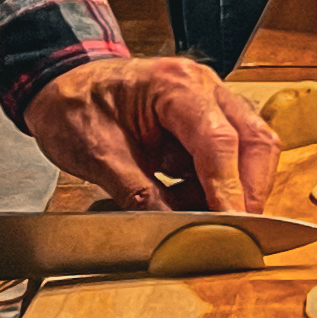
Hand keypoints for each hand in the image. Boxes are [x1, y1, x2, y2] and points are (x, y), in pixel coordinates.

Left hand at [27, 52, 279, 214]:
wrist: (61, 86)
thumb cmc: (75, 107)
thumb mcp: (97, 156)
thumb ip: (138, 194)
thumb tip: (174, 231)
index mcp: (175, 86)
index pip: (219, 141)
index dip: (229, 190)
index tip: (233, 227)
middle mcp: (204, 87)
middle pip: (254, 140)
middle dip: (250, 190)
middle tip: (238, 231)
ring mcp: (210, 101)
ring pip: (251, 147)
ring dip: (236, 188)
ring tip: (202, 219)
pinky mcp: (206, 119)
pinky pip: (230, 154)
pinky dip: (218, 184)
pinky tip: (190, 202)